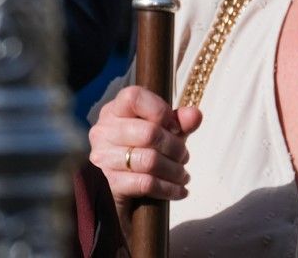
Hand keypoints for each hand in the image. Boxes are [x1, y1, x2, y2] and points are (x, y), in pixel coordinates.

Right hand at [88, 85, 200, 213]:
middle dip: (176, 148)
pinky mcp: (107, 184)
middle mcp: (102, 131)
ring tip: (183, 176)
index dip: (160, 110)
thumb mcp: (163, 137)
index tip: (174, 127)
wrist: (120, 200)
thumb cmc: (142, 158)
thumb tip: (195, 114)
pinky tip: (179, 191)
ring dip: (175, 171)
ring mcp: (102, 158)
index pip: (134, 96)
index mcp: (113, 112)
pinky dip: (169, 189)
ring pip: (150, 160)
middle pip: (149, 132)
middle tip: (184, 158)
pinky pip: (146, 183)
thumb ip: (178, 123)